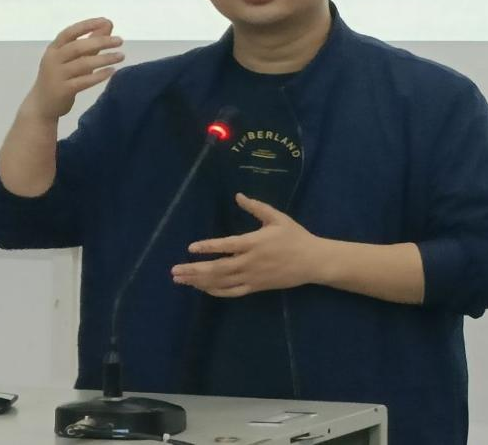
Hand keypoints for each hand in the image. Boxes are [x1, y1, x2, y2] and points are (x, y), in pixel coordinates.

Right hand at [23, 17, 123, 120]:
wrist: (42, 105)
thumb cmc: (59, 77)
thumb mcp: (73, 58)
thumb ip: (90, 41)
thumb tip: (107, 24)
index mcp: (54, 48)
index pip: (70, 32)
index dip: (87, 25)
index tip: (105, 21)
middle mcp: (53, 59)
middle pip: (78, 47)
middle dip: (100, 41)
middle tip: (119, 40)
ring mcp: (57, 75)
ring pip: (82, 64)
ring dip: (104, 58)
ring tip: (120, 56)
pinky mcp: (63, 90)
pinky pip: (83, 81)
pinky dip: (98, 76)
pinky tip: (111, 71)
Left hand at [171, 193, 324, 297]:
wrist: (312, 261)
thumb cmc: (294, 236)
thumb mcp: (277, 218)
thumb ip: (256, 207)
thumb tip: (238, 196)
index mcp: (254, 243)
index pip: (226, 246)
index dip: (208, 247)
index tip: (190, 248)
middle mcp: (250, 262)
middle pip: (218, 268)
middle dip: (194, 270)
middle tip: (175, 271)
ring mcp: (252, 277)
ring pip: (222, 282)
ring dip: (200, 282)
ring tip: (181, 280)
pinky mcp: (255, 287)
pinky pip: (232, 292)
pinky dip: (215, 291)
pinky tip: (202, 288)